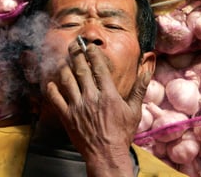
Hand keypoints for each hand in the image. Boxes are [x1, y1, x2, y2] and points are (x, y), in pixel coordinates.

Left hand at [44, 40, 151, 176]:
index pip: (98, 67)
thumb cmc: (122, 133)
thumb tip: (148, 69)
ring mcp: (78, 107)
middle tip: (74, 45)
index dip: (92, 53)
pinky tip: (52, 82)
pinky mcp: (67, 117)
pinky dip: (52, 89)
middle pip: (81, 69)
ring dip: (64, 68)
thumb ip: (140, 87)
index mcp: (108, 95)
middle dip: (76, 54)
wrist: (106, 155)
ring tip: (64, 61)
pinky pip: (56, 99)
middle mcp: (92, 98)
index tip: (89, 46)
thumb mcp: (134, 110)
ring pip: (67, 80)